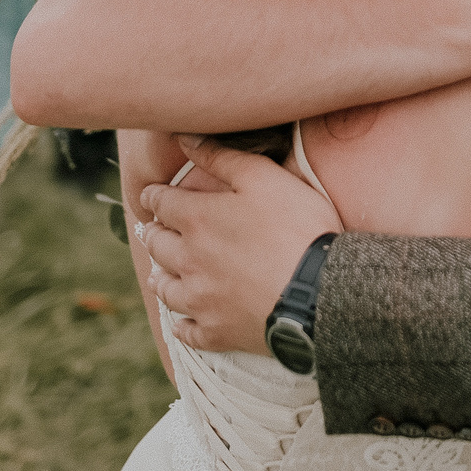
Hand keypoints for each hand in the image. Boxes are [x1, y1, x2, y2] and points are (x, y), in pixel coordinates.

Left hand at [138, 140, 339, 353]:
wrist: (319, 292)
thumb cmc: (297, 227)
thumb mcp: (265, 178)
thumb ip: (221, 157)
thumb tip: (184, 138)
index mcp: (197, 219)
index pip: (160, 203)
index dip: (154, 195)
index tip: (152, 194)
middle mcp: (189, 260)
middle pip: (156, 245)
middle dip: (153, 233)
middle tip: (154, 230)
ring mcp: (200, 299)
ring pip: (165, 289)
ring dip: (160, 277)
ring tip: (160, 273)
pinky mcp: (216, 331)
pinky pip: (187, 331)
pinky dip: (182, 324)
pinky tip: (184, 321)